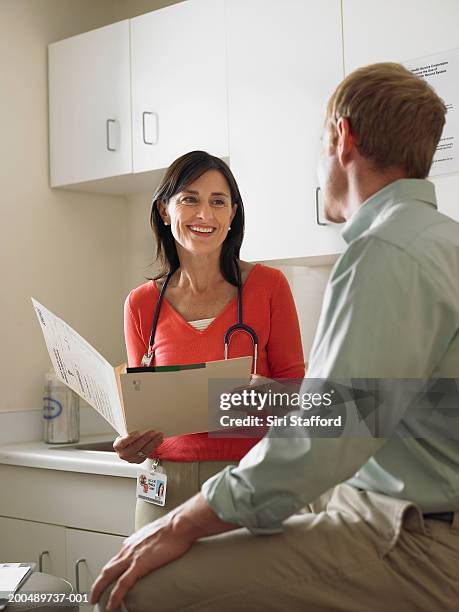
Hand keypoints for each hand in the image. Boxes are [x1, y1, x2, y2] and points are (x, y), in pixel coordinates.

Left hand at [90, 494, 235, 609]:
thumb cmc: (175, 527)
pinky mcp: (139, 565)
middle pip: (107, 567)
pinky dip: (114, 596)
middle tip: (93, 592)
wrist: (179, 525)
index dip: (111, 569)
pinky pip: (122, 584)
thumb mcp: (158, 533)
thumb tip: (158, 547)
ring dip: (99, 589)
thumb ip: (153, 542)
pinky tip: (111, 606)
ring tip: (95, 600)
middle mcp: (129, 548)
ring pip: (108, 576)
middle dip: (98, 581)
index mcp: (133, 541)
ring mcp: (132, 556)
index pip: (117, 558)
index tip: (109, 577)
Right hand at [113, 430, 162, 463]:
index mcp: (118, 446)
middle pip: (135, 447)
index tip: (137, 432)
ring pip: (144, 451)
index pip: (122, 443)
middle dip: (145, 439)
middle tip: (152, 432)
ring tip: (159, 435)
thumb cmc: (125, 437)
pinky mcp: (140, 460)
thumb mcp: (124, 433)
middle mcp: (123, 454)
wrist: (126, 447)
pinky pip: (149, 453)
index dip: (130, 438)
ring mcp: (132, 459)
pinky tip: (159, 440)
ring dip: (153, 442)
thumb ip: (127, 429)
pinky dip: (155, 446)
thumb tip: (134, 416)